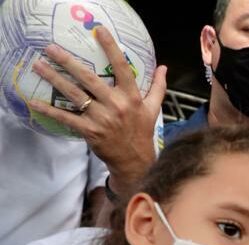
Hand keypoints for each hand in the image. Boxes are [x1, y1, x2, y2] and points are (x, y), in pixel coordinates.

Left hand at [30, 25, 166, 192]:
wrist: (135, 160)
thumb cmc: (142, 132)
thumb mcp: (153, 108)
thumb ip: (158, 87)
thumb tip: (163, 68)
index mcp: (131, 97)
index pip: (122, 68)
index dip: (111, 48)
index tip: (99, 31)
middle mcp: (116, 105)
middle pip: (89, 79)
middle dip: (68, 62)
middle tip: (51, 48)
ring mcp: (102, 118)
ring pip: (75, 94)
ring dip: (55, 79)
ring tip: (39, 66)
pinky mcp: (90, 131)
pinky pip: (66, 118)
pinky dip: (50, 110)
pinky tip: (35, 102)